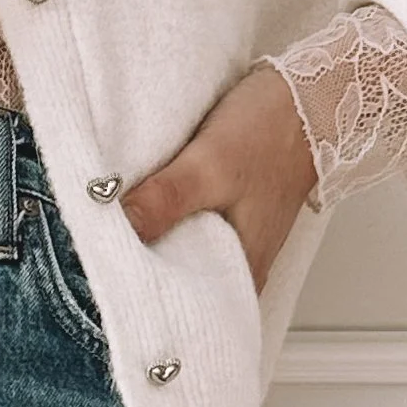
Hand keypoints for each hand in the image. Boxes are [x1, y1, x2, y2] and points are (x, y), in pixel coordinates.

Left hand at [121, 62, 317, 290]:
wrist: (311, 96)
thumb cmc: (271, 133)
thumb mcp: (211, 165)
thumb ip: (165, 200)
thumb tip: (116, 227)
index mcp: (240, 276)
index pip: (181, 311)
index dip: (140, 303)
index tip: (102, 286)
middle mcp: (238, 270)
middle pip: (175, 287)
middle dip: (138, 274)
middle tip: (95, 260)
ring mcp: (233, 243)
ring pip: (178, 257)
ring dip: (149, 246)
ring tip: (109, 237)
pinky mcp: (225, 218)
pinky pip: (186, 232)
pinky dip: (164, 224)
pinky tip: (143, 212)